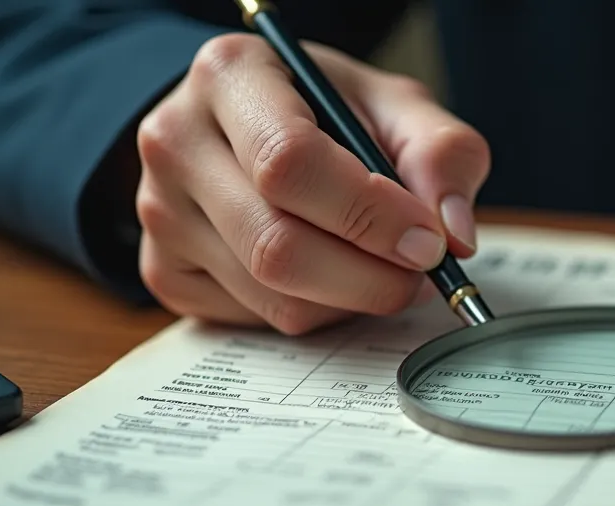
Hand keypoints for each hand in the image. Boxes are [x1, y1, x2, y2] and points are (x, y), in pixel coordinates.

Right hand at [133, 33, 487, 333]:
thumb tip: (453, 232)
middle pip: (276, 245)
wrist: (248, 124)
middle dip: (369, 276)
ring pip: (271, 296)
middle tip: (419, 273)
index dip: (370, 214)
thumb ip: (440, 153)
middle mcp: (177, 142)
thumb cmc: (324, 111)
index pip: (290, 163)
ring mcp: (160, 212)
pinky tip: (328, 274)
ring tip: (379, 267)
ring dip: (349, 300)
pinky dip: (314, 311)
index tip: (427, 241)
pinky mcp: (165, 271)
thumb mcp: (393, 105)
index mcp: (231, 76)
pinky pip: (256, 320)